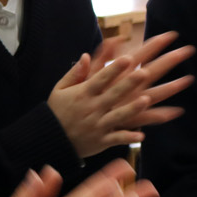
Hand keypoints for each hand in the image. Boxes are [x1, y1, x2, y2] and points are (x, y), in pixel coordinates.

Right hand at [47, 31, 191, 157]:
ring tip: (146, 100)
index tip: (127, 58)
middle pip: (114, 94)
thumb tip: (85, 55)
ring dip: (132, 109)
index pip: (101, 79)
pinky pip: (116, 139)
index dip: (114, 69)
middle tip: (144, 73)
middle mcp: (92, 108)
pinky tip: (141, 135)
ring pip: (117, 116)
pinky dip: (128, 137)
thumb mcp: (60, 89)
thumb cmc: (57, 110)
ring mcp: (97, 125)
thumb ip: (74, 73)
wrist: (50, 140)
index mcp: (83, 94)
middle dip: (129, 84)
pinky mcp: (101, 141)